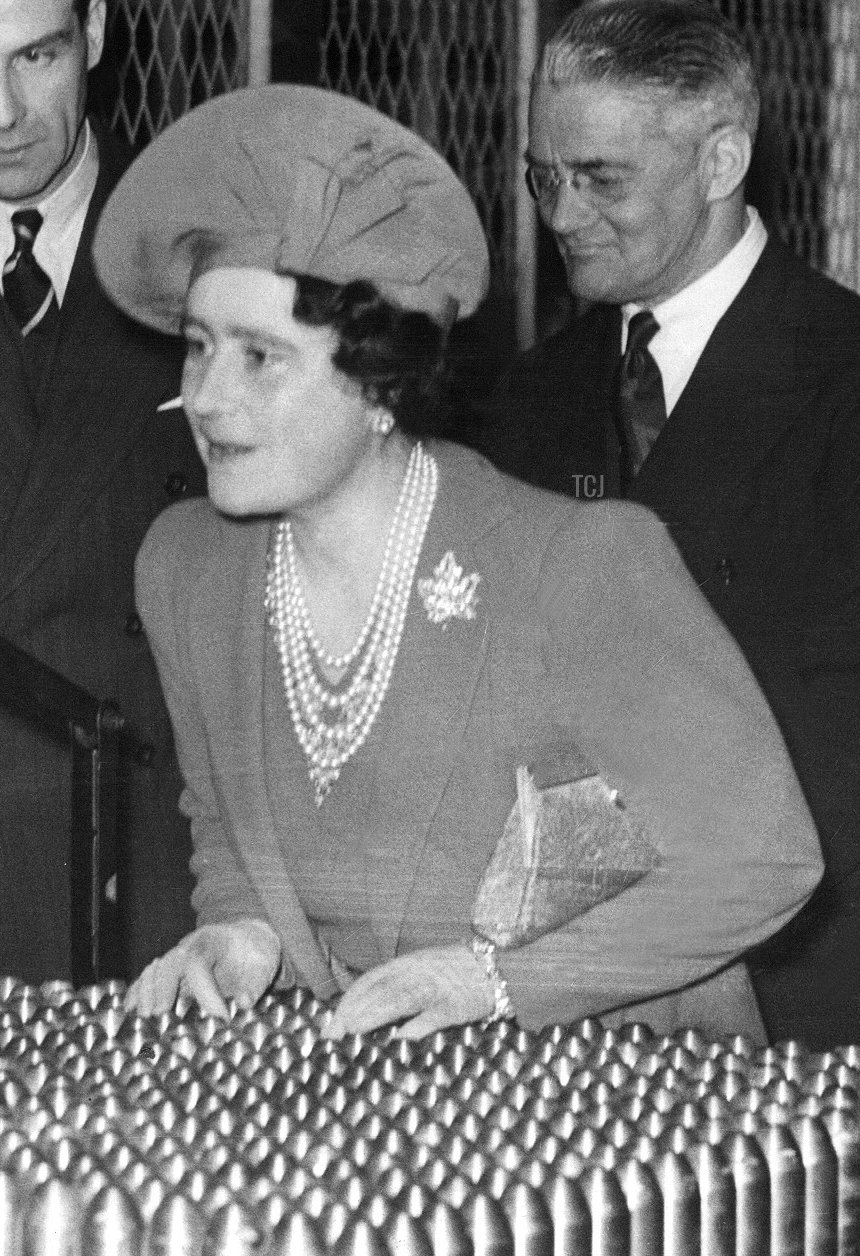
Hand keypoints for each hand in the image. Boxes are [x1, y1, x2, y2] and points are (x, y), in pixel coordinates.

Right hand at [125, 919, 280, 1017]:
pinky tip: (128, 1012)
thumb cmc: (255, 955)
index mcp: (212, 942)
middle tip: (161, 1017)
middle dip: (162, 989)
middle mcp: (189, 947)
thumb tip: (245, 1003)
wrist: (248, 939)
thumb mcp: (264, 965)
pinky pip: (148, 980)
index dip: (206, 991)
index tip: (219, 1016)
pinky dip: (137, 994)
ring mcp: (176, 958)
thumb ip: (256, 983)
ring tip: (144, 1021)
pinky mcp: (170, 971)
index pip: (199, 963)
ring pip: (154, 971)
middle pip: (168, 963)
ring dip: (146, 994)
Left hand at [323, 943, 494, 1039]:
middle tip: (334, 1035)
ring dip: (376, 1014)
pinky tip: (401, 1038)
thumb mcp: (422, 971)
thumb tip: (364, 1013)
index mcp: (406, 964)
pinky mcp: (455, 1005)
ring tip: (355, 1031)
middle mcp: (417, 973)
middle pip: (379, 990)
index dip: (348, 1002)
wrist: (496, 966)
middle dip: (353, 1012)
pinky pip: (434, 1015)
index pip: (369, 981)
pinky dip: (417, 1025)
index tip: (331, 1025)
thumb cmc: (455, 973)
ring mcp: (436, 988)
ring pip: (401, 999)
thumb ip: (396, 987)